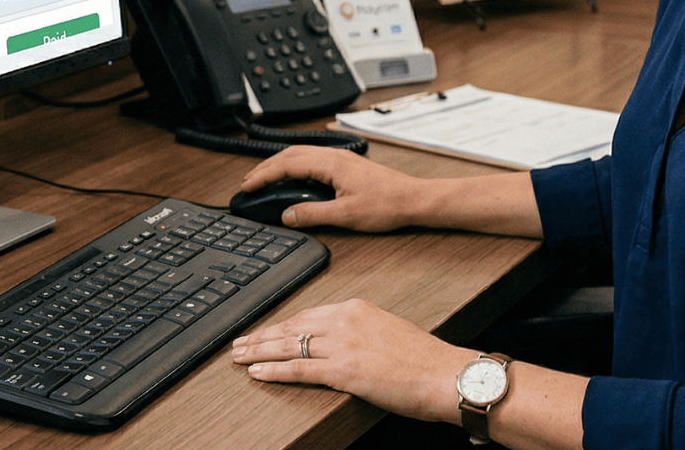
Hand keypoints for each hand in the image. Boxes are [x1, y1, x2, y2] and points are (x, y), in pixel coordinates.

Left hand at [230, 299, 474, 423]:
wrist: (446, 375)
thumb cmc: (425, 360)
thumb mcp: (388, 331)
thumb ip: (361, 332)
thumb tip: (342, 344)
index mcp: (357, 308)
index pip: (307, 314)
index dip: (280, 324)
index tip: (264, 330)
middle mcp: (346, 321)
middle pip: (291, 326)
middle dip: (261, 336)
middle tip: (238, 342)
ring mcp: (343, 345)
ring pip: (288, 346)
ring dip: (258, 352)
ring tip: (238, 357)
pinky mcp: (344, 371)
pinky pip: (298, 370)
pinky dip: (274, 371)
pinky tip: (257, 372)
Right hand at [239, 146, 428, 231]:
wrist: (414, 199)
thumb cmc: (388, 205)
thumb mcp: (346, 215)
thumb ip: (313, 214)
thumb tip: (288, 215)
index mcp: (331, 164)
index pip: (287, 165)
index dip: (264, 176)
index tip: (247, 186)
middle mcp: (334, 156)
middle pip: (290, 154)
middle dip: (266, 167)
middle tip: (249, 182)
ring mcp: (341, 158)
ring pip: (301, 154)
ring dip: (280, 164)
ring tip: (265, 178)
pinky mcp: (347, 164)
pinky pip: (312, 158)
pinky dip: (295, 165)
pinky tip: (293, 176)